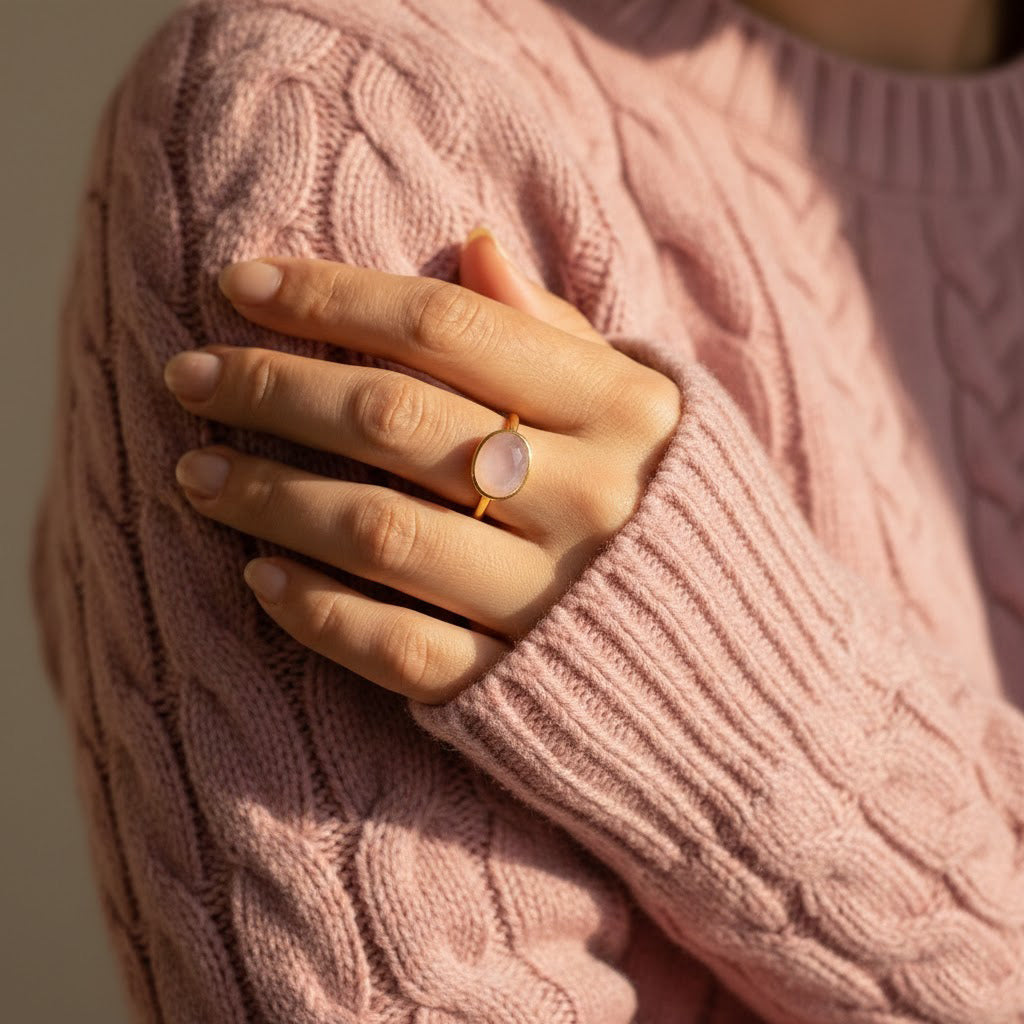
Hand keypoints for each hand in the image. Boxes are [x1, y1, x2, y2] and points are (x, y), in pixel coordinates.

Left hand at [162, 229, 681, 703]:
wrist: (753, 679)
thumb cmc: (689, 521)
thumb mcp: (655, 410)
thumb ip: (561, 334)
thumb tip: (471, 244)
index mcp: (625, 411)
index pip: (449, 327)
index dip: (332, 295)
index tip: (241, 280)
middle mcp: (588, 498)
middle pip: (394, 419)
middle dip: (273, 385)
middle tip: (188, 374)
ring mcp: (552, 600)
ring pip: (378, 531)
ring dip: (269, 496)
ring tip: (195, 474)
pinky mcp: (518, 689)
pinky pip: (401, 648)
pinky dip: (318, 612)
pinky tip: (259, 578)